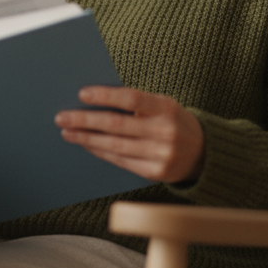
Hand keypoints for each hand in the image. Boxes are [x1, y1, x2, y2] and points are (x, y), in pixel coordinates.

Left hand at [55, 86, 204, 182]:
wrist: (204, 153)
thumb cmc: (173, 121)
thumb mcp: (163, 106)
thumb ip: (136, 103)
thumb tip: (93, 100)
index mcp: (167, 108)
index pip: (132, 99)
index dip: (106, 96)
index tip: (82, 94)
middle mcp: (165, 132)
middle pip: (117, 125)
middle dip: (85, 121)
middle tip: (62, 117)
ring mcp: (161, 155)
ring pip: (115, 146)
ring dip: (87, 139)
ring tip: (67, 132)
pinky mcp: (155, 173)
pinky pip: (121, 161)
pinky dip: (100, 152)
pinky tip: (86, 145)